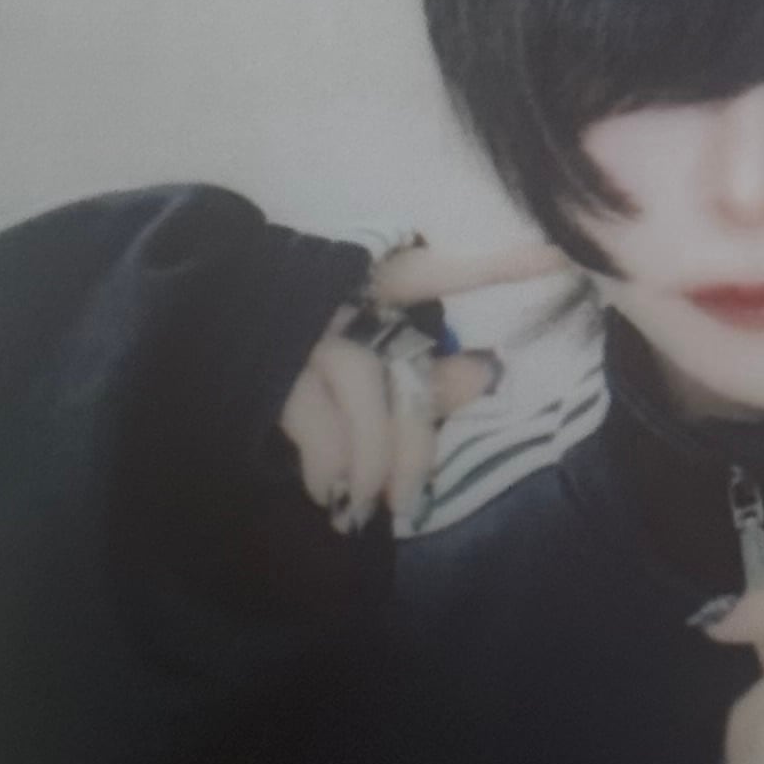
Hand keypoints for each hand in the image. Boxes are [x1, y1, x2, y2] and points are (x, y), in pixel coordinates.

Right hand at [277, 234, 567, 531]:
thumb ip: (427, 368)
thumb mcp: (369, 350)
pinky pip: (319, 427)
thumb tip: (489, 373)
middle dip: (414, 448)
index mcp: (375, 280)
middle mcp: (346, 301)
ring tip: (368, 505)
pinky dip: (330, 467)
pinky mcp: (273, 371)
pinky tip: (329, 490)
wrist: (207, 330)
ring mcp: (309, 335)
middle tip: (412, 500)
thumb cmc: (302, 340)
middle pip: (406, 377)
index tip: (557, 258)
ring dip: (373, 467)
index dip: (498, 265)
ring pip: (367, 407)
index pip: (441, 272)